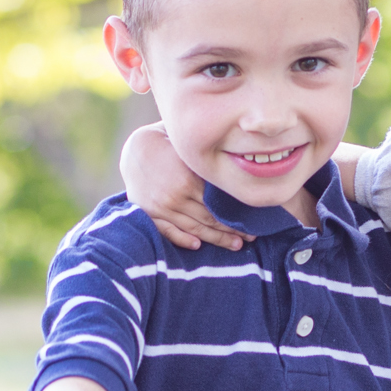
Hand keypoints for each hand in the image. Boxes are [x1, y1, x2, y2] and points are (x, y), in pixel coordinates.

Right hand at [119, 123, 252, 250]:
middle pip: (211, 220)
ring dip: (216, 239)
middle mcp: (176, 196)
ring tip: (235, 244)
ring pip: (194, 229)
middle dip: (233, 231)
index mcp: (189, 180)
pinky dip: (183, 239)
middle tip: (250, 237)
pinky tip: (198, 245)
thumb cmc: (172, 145)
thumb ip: (212, 164)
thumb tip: (242, 170)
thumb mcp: (192, 151)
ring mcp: (162, 207)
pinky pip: (169, 231)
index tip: (254, 223)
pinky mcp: (150, 213)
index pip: (220, 206)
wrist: (137, 148)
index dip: (238, 217)